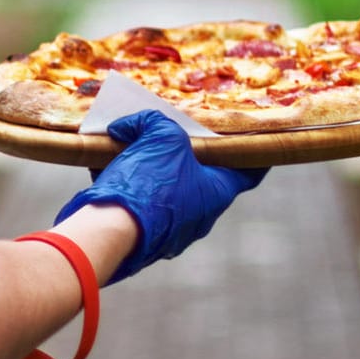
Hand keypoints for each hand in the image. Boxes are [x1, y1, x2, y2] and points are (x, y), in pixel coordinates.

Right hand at [55, 110, 266, 283]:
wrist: (110, 232)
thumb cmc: (149, 184)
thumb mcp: (160, 137)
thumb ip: (152, 122)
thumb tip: (127, 126)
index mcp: (217, 193)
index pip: (249, 170)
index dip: (252, 151)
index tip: (254, 138)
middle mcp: (200, 215)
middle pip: (199, 176)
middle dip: (184, 155)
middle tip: (171, 134)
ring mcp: (171, 230)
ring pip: (165, 190)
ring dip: (150, 169)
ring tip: (125, 147)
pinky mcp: (141, 236)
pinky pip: (138, 203)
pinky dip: (127, 186)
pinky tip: (105, 169)